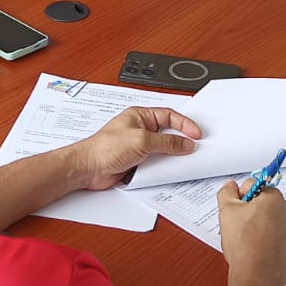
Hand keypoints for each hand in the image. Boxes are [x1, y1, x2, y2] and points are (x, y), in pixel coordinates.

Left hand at [77, 107, 201, 189]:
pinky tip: (168, 170)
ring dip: (171, 155)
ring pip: (162, 149)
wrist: (89, 168)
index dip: (185, 124)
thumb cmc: (105, 147)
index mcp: (140, 116)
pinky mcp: (136, 161)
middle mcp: (140, 129)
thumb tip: (185, 144)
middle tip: (194, 146)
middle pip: (168, 132)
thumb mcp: (142, 141)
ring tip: (183, 159)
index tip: (196, 134)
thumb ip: (166, 142)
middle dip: (181, 140)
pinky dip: (163, 167)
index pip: (169, 116)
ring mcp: (138, 146)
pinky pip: (155, 162)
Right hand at [216, 177, 285, 285]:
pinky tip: (255, 250)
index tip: (235, 211)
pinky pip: (275, 237)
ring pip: (268, 221)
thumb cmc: (245, 246)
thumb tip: (230, 186)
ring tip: (246, 241)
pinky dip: (266, 241)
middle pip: (262, 203)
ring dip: (257, 226)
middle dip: (248, 212)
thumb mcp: (227, 211)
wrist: (256, 277)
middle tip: (238, 226)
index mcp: (273, 198)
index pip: (252, 186)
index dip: (239, 199)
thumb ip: (227, 192)